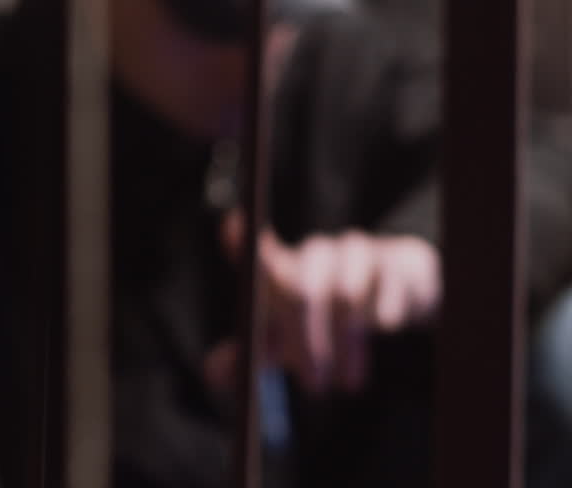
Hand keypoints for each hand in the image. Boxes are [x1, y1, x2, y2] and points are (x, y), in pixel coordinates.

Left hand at [208, 213, 440, 394]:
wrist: (395, 300)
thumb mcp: (285, 343)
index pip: (258, 253)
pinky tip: (383, 333)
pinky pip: (384, 289)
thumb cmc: (323, 324)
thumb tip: (214, 374)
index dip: (243, 238)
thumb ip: (250, 357)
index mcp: (282, 269)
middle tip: (312, 385)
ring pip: (344, 295)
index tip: (231, 225)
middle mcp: (313, 254)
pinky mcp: (395, 262)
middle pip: (298, 288)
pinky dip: (382, 319)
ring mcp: (354, 252)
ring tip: (347, 382)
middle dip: (303, 341)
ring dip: (345, 345)